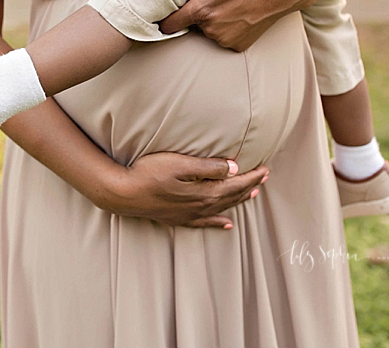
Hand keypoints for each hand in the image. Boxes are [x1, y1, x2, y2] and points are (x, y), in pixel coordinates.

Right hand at [101, 152, 268, 227]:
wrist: (123, 193)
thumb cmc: (148, 173)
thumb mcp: (179, 164)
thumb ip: (209, 167)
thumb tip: (234, 168)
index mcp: (205, 192)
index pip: (235, 184)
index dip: (252, 176)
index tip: (265, 168)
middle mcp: (201, 206)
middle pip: (232, 197)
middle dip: (250, 186)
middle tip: (264, 177)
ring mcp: (190, 214)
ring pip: (222, 208)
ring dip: (239, 201)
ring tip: (253, 195)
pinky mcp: (178, 218)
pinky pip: (205, 223)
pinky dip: (218, 223)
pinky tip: (226, 225)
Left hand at [158, 0, 314, 50]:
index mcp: (204, 9)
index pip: (169, 24)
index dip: (164, 18)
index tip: (163, 11)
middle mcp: (212, 29)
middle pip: (189, 24)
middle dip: (193, 12)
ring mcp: (227, 39)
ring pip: (206, 31)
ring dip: (210, 20)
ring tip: (226, 1)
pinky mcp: (239, 45)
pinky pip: (222, 37)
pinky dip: (224, 28)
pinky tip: (236, 12)